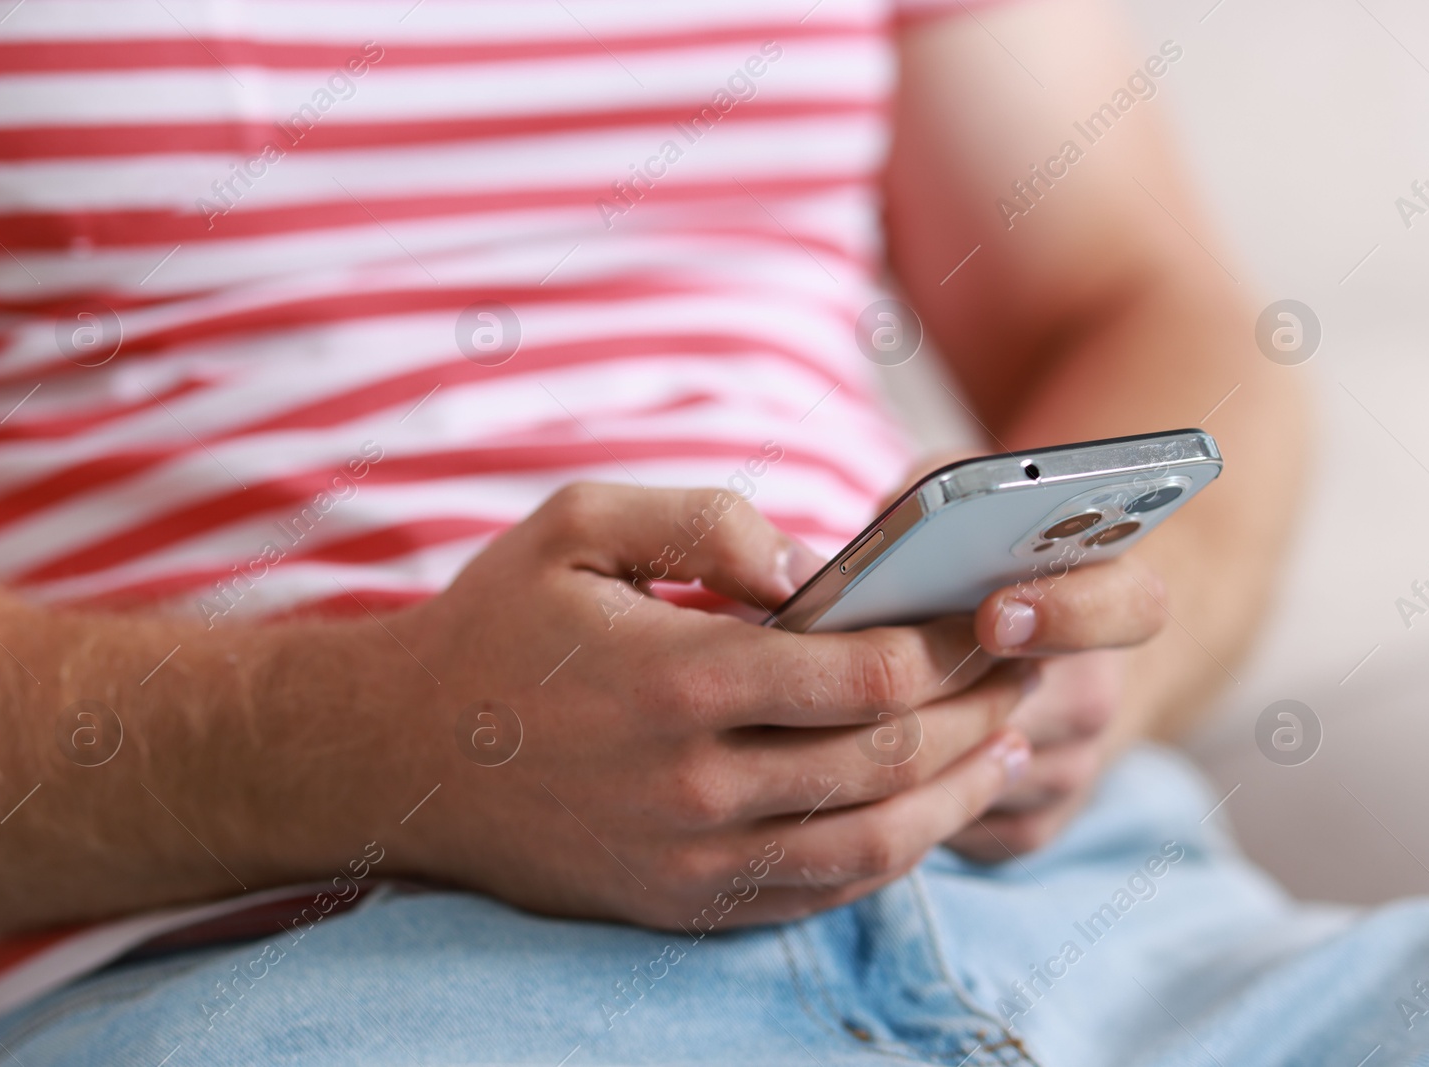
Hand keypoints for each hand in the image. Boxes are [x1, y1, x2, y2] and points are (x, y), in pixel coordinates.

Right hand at [391, 483, 1033, 928]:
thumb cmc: (496, 626)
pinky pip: (815, 894)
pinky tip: (923, 814)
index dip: (949, 649)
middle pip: (889, 761)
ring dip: (955, 796)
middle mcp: (693, 780)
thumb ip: (706, 519)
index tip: (988, 615)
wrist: (402, 755)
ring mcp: (689, 856)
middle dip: (978, 715)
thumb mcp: (578, 523)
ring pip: (870, 845)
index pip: (866, 677)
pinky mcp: (679, 902)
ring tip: (1003, 746)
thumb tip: (814, 564)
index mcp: (678, 676)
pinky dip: (888, 857)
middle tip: (1026, 674)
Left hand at [877, 452, 1168, 860]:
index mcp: (1114, 599)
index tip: (997, 615)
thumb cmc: (982, 557)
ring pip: (974, 769)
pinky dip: (897, 787)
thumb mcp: (966, 500)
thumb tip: (851, 561)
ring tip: (825, 705)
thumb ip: (933, 503)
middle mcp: (1100, 693)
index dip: (1069, 612)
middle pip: (1028, 704)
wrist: (1037, 644)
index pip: (1131, 605)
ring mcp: (1069, 769)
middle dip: (937, 688)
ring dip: (902, 739)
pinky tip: (847, 754)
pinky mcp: (1028, 829)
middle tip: (858, 668)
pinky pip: (955, 821)